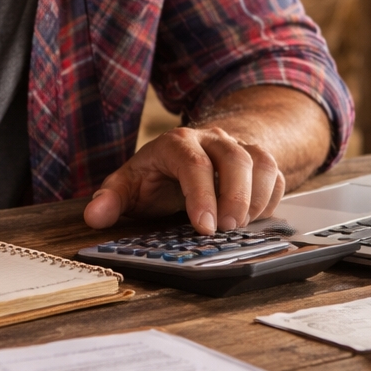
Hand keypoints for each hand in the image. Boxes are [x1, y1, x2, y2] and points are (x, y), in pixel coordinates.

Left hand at [83, 124, 285, 234]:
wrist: (190, 152)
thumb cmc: (158, 175)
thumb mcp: (129, 183)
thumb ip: (111, 199)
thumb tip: (94, 217)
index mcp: (176, 143)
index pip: (193, 164)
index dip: (200, 195)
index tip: (204, 226)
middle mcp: (211, 139)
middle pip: (234, 159)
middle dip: (235, 197)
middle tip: (227, 230)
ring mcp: (238, 147)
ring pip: (261, 163)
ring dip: (256, 198)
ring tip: (242, 228)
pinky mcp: (258, 160)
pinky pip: (276, 175)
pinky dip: (271, 198)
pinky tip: (255, 220)